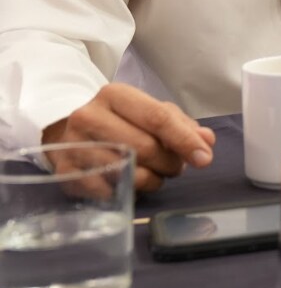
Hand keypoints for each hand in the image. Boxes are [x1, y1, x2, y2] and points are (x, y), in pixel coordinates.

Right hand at [41, 84, 215, 193]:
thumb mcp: (151, 113)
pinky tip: (132, 184)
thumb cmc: (121, 121)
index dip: (185, 141)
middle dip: (170, 163)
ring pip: (128, 172)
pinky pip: (109, 191)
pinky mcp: (65, 171)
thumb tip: (207, 141)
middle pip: (144, 147)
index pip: (157, 118)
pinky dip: (129, 192)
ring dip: (152, 180)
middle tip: (175, 166)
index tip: (204, 159)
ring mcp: (73, 145)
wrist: (69, 132)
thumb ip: (181, 125)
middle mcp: (89, 116)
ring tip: (155, 174)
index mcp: (115, 95)